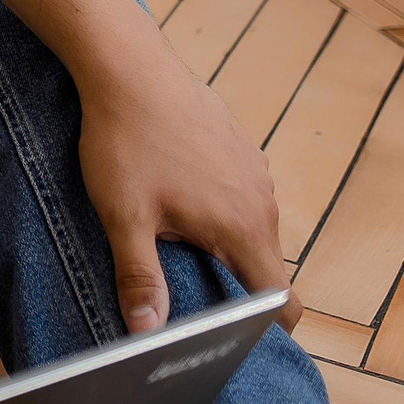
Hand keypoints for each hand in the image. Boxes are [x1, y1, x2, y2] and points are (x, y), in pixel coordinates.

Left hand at [75, 53, 294, 333]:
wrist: (128, 67)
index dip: (265, 327)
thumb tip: (148, 334)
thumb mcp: (124, 216)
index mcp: (242, 228)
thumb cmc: (124, 141)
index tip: (233, 336)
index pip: (279, 298)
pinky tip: (170, 188)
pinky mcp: (239, 147)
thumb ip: (140, 277)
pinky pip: (236, 192)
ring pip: (246, 225)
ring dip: (217, 237)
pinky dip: (213, 203)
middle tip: (179, 278)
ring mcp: (254, 170)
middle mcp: (261, 201)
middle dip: (228, 281)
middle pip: (260, 264)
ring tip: (166, 228)